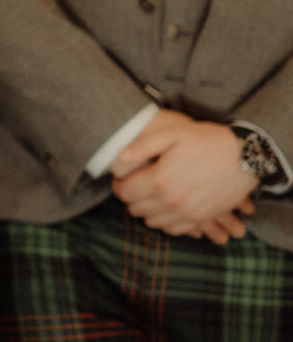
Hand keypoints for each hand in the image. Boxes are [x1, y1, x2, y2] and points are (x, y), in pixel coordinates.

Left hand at [110, 109, 256, 241]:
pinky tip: (166, 207)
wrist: (245, 156)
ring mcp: (189, 214)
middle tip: (135, 184)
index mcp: (160, 180)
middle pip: (136, 209)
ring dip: (147, 210)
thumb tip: (119, 157)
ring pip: (153, 222)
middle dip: (131, 197)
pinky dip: (166, 221)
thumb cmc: (207, 141)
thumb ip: (142, 146)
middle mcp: (173, 202)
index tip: (120, 177)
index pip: (125, 192)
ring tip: (150, 194)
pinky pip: (175, 230)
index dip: (118, 185)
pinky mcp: (203, 219)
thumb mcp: (172, 134)